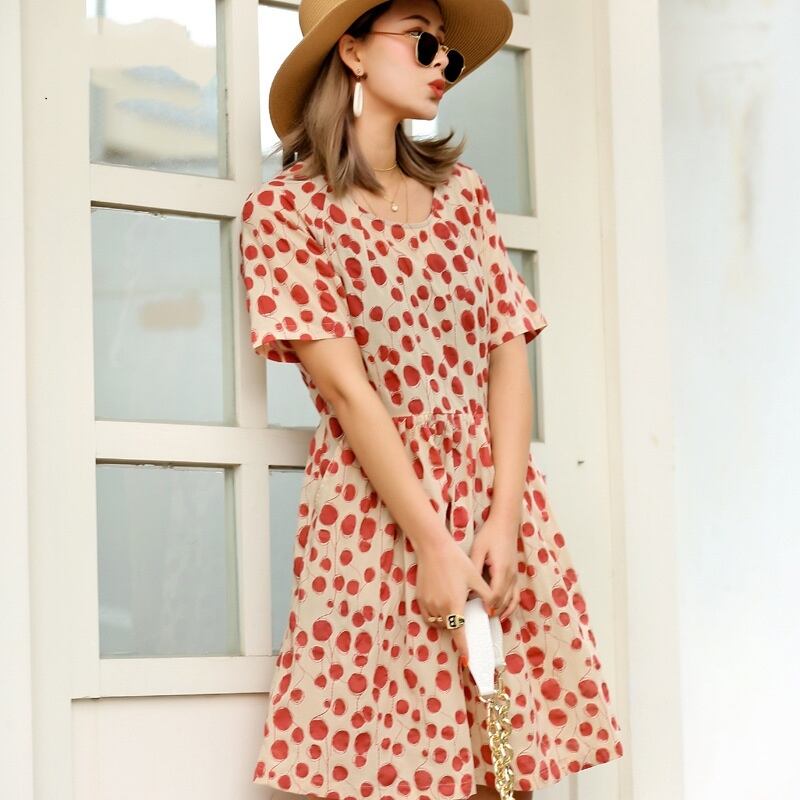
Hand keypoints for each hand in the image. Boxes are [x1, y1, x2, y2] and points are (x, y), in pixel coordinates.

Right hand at [414, 537, 493, 666]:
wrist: (434, 547)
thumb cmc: (457, 561)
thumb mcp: (476, 578)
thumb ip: (486, 596)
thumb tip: (491, 611)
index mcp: (455, 605)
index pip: (459, 634)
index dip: (464, 648)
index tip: (467, 661)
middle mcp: (439, 608)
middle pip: (449, 628)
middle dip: (457, 627)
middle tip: (463, 616)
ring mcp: (428, 603)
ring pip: (438, 622)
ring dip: (446, 621)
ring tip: (453, 606)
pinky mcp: (420, 598)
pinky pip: (427, 615)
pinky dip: (435, 615)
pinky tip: (441, 603)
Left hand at [469, 515, 520, 621]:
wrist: (505, 524)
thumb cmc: (490, 535)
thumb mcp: (478, 550)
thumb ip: (474, 569)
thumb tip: (467, 587)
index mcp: (501, 570)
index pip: (496, 594)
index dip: (488, 605)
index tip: (478, 612)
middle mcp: (511, 575)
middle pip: (504, 600)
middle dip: (493, 611)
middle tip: (480, 620)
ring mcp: (515, 576)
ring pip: (512, 600)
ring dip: (503, 610)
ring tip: (491, 619)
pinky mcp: (515, 574)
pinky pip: (516, 595)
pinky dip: (511, 605)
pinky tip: (503, 612)